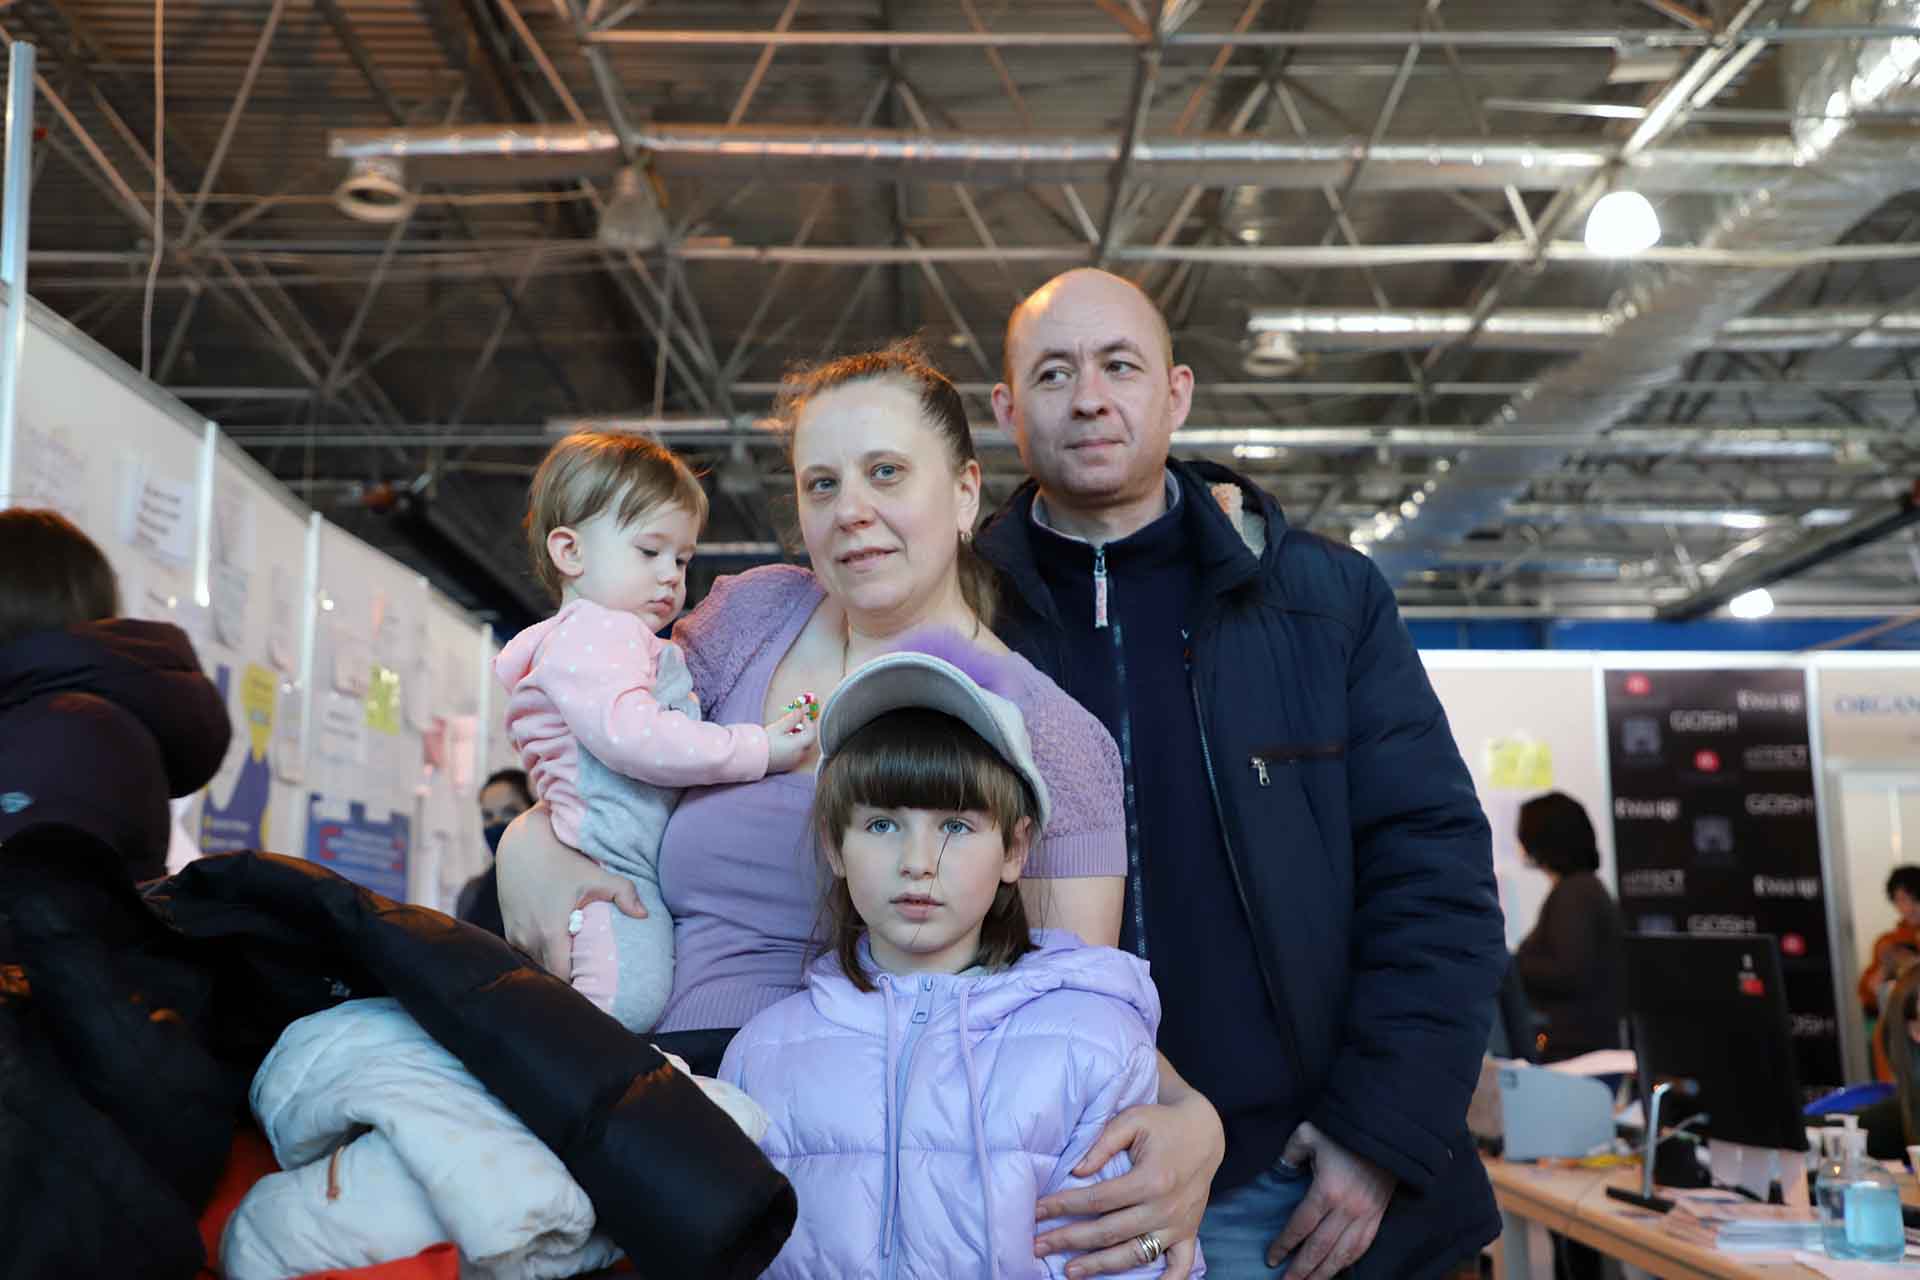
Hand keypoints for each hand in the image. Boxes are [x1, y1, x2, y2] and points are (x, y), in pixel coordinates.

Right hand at [495, 803, 646, 974]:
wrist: (522, 844)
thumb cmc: (562, 860)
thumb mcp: (595, 875)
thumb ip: (624, 893)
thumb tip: (645, 915)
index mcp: (550, 932)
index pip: (562, 977)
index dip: (579, 987)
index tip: (596, 990)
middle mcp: (528, 939)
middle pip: (549, 976)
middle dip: (569, 983)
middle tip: (590, 985)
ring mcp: (515, 936)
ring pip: (536, 966)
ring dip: (553, 969)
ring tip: (576, 973)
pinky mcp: (509, 931)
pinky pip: (526, 955)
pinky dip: (541, 957)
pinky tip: (557, 954)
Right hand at [764, 705, 817, 772]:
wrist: (751, 758)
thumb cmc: (764, 742)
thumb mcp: (778, 727)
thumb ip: (792, 718)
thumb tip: (802, 710)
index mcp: (799, 746)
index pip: (812, 732)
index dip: (808, 722)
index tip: (800, 716)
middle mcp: (799, 756)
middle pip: (808, 740)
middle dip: (804, 730)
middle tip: (794, 723)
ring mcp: (793, 762)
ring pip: (802, 748)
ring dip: (798, 738)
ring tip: (786, 732)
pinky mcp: (787, 766)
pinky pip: (795, 754)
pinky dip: (794, 747)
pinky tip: (782, 743)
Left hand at [1033, 1091, 1223, 1279]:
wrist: (1205, 1132)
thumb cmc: (1163, 1123)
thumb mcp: (1132, 1120)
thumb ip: (1103, 1143)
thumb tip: (1076, 1172)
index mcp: (1150, 1179)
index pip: (1098, 1198)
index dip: (1064, 1205)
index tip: (1038, 1210)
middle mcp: (1164, 1208)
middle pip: (1109, 1231)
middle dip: (1069, 1239)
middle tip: (1039, 1246)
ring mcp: (1178, 1226)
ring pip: (1134, 1254)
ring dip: (1100, 1266)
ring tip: (1070, 1271)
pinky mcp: (1189, 1234)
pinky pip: (1179, 1267)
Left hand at [1268, 1122, 1394, 1278]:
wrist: (1385, 1131)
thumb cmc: (1343, 1131)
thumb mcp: (1308, 1134)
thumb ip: (1290, 1154)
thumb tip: (1280, 1170)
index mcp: (1327, 1191)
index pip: (1301, 1226)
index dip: (1285, 1244)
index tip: (1271, 1259)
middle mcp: (1347, 1209)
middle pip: (1320, 1248)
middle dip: (1302, 1269)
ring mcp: (1365, 1215)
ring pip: (1342, 1254)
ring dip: (1324, 1273)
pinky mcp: (1378, 1216)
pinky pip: (1362, 1246)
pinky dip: (1348, 1262)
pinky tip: (1336, 1270)